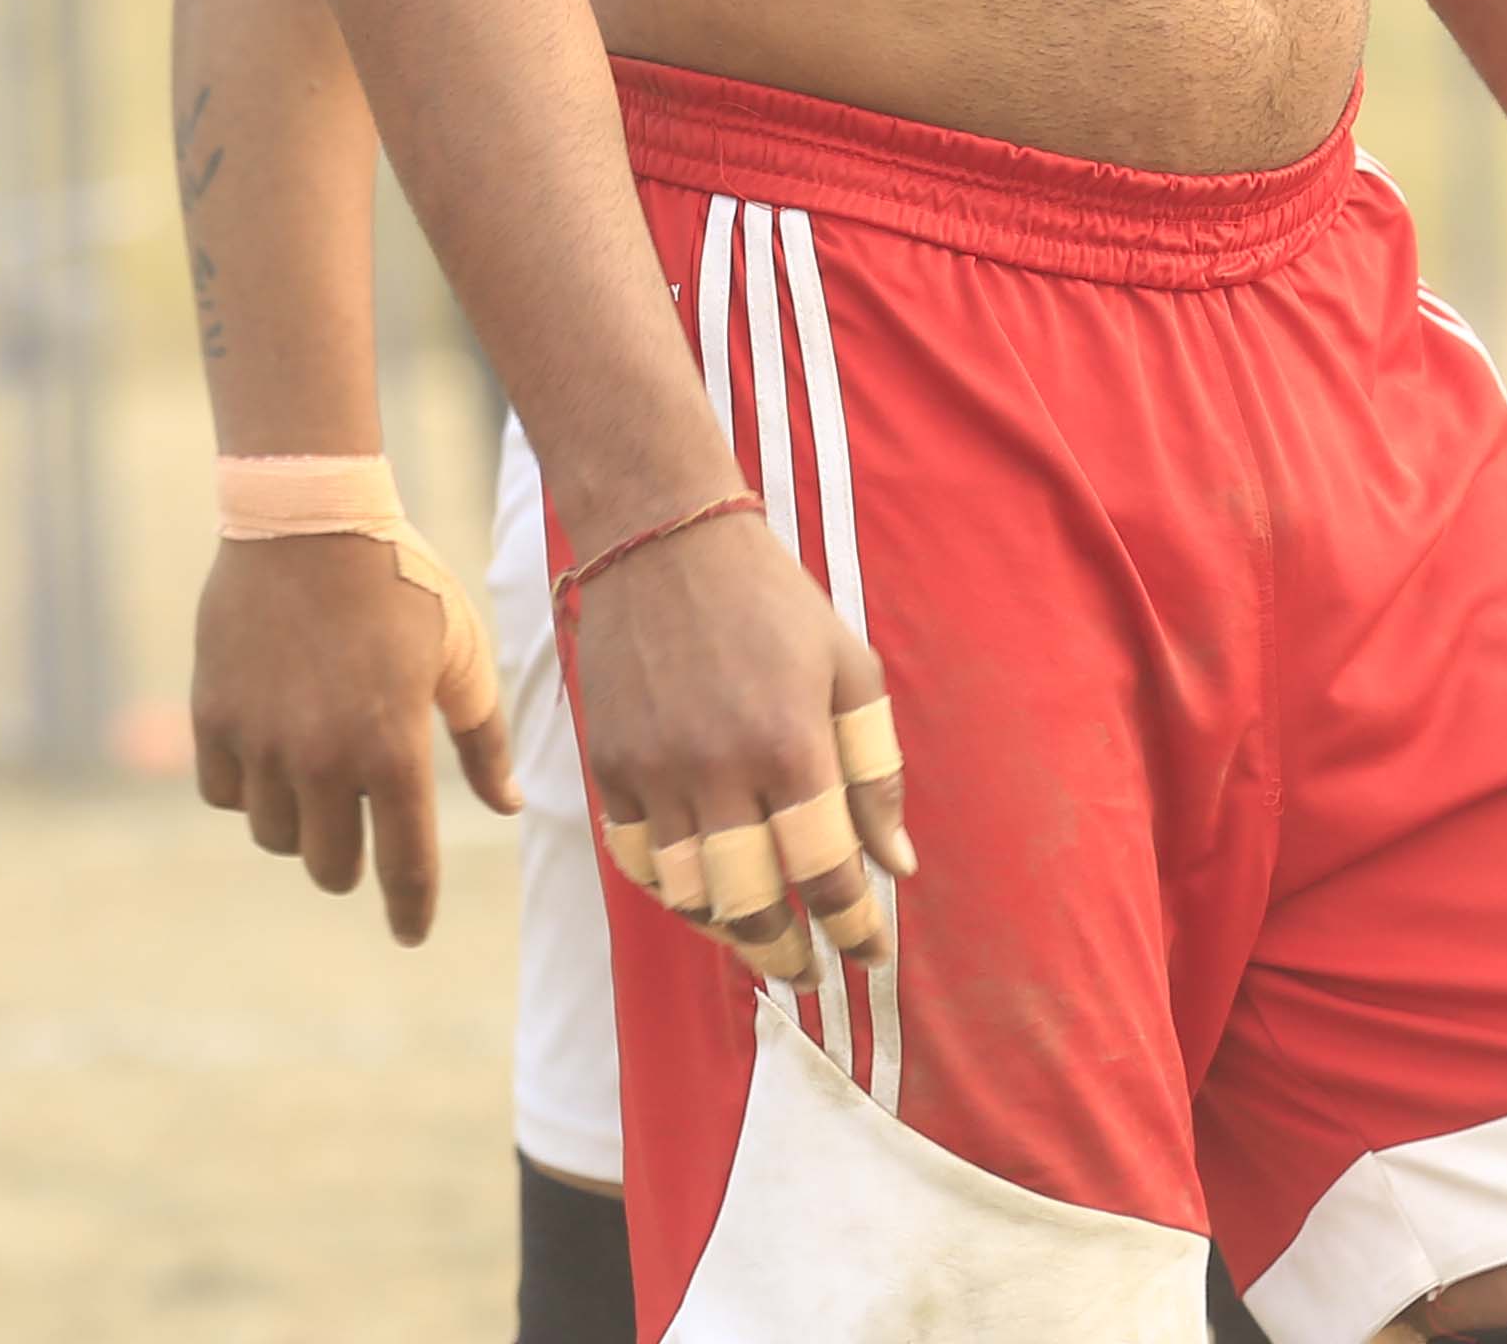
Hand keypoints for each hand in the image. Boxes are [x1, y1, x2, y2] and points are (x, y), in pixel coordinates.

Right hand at [189, 531, 517, 946]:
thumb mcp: (460, 655)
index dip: (409, 909)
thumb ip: (484, 741)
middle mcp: (324, 758)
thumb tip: (509, 806)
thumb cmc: (401, 584)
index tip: (410, 933)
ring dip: (300, 822)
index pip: (404, 866)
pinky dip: (248, 789)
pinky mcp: (213, 718)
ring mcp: (262, 741)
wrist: (308, 519)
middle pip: (331, 868)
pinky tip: (270, 754)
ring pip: (276, 836)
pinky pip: (225, 795)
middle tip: (361, 826)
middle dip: (351, 862)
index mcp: (394, 748)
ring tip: (318, 774)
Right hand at [558, 506, 910, 985]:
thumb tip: (898, 864)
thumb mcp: (849, 668)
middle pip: (750, 905)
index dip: (855, 929)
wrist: (663, 538)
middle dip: (787, 953)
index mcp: (790, 743)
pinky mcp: (608, 764)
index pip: (826, 874)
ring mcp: (654, 770)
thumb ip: (876, 770)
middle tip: (810, 969)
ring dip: (728, 931)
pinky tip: (702, 892)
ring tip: (761, 937)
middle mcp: (717, 768)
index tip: (870, 953)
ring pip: (687, 894)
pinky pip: (635, 858)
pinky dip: (671, 890)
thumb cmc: (774, 601)